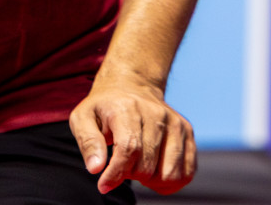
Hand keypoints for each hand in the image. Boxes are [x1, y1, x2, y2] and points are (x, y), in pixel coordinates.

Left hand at [69, 76, 195, 195]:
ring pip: (169, 174)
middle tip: (121, 164)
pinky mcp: (187, 132)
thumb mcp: (83, 118)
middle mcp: (156, 114)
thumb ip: (88, 142)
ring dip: (150, 181)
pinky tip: (154, 172)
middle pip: (147, 166)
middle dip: (130, 175)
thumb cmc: (104, 108)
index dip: (116, 173)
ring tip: (137, 167)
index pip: (129, 149)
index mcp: (127, 108)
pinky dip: (170, 182)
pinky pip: (186, 173)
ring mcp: (175, 123)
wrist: (131, 85)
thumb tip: (95, 169)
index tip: (103, 185)